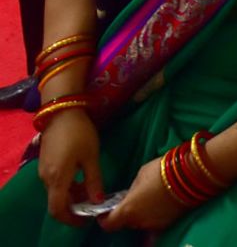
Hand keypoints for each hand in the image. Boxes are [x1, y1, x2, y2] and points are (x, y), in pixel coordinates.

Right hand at [37, 110, 103, 226]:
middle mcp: (46, 179)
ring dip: (72, 195)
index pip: (58, 209)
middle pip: (57, 202)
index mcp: (57, 179)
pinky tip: (82, 178)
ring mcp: (44, 171)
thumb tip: (98, 201)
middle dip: (75, 206)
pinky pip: (55, 182)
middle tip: (94, 203)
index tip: (86, 219)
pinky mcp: (45, 163)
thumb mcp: (91, 157)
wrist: (62, 111)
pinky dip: (68, 186)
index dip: (71, 218)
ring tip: (92, 189)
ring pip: (56, 192)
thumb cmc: (79, 133)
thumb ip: (94, 180)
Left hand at [99, 157, 186, 232]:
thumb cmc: (162, 170)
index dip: (105, 219)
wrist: (192, 174)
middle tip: (133, 200)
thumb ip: (132, 190)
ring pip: (142, 223)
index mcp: (128, 210)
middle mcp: (139, 222)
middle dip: (127, 214)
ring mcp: (155, 225)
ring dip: (142, 214)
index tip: (106, 212)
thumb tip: (131, 195)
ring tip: (150, 199)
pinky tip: (160, 203)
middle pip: (127, 223)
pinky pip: (155, 222)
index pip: (109, 224)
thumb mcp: (141, 175)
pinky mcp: (169, 223)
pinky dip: (155, 215)